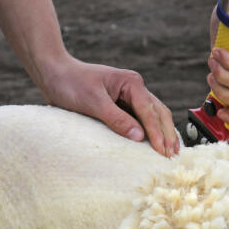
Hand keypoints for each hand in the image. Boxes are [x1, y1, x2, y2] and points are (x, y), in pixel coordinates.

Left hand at [38, 55, 178, 156]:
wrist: (55, 73)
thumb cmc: (71, 83)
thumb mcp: (93, 102)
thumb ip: (116, 119)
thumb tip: (139, 136)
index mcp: (131, 83)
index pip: (149, 112)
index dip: (157, 134)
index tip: (163, 152)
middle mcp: (134, 87)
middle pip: (159, 112)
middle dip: (167, 134)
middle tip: (173, 155)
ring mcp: (128, 95)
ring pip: (154, 115)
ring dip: (163, 132)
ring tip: (171, 151)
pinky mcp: (121, 104)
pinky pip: (141, 118)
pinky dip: (151, 130)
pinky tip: (155, 142)